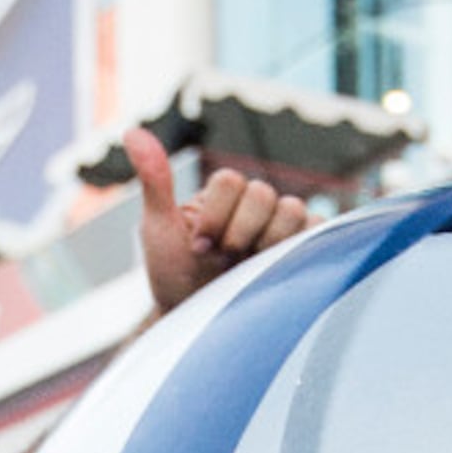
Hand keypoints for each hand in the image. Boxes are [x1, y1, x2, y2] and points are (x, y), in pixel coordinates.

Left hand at [129, 125, 309, 316]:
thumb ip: (155, 182)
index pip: (230, 181)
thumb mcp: (160, 229)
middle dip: (239, 233)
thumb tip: (132, 132)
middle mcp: (254, 206)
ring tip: (249, 268)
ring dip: (267, 242)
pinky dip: (303, 246)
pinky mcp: (305, 249)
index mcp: (223, 196)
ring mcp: (281, 227)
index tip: (199, 247)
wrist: (197, 320)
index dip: (215, 216)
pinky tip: (277, 268)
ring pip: (292, 210)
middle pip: (262, 194)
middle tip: (224, 260)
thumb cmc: (177, 275)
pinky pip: (319, 233)